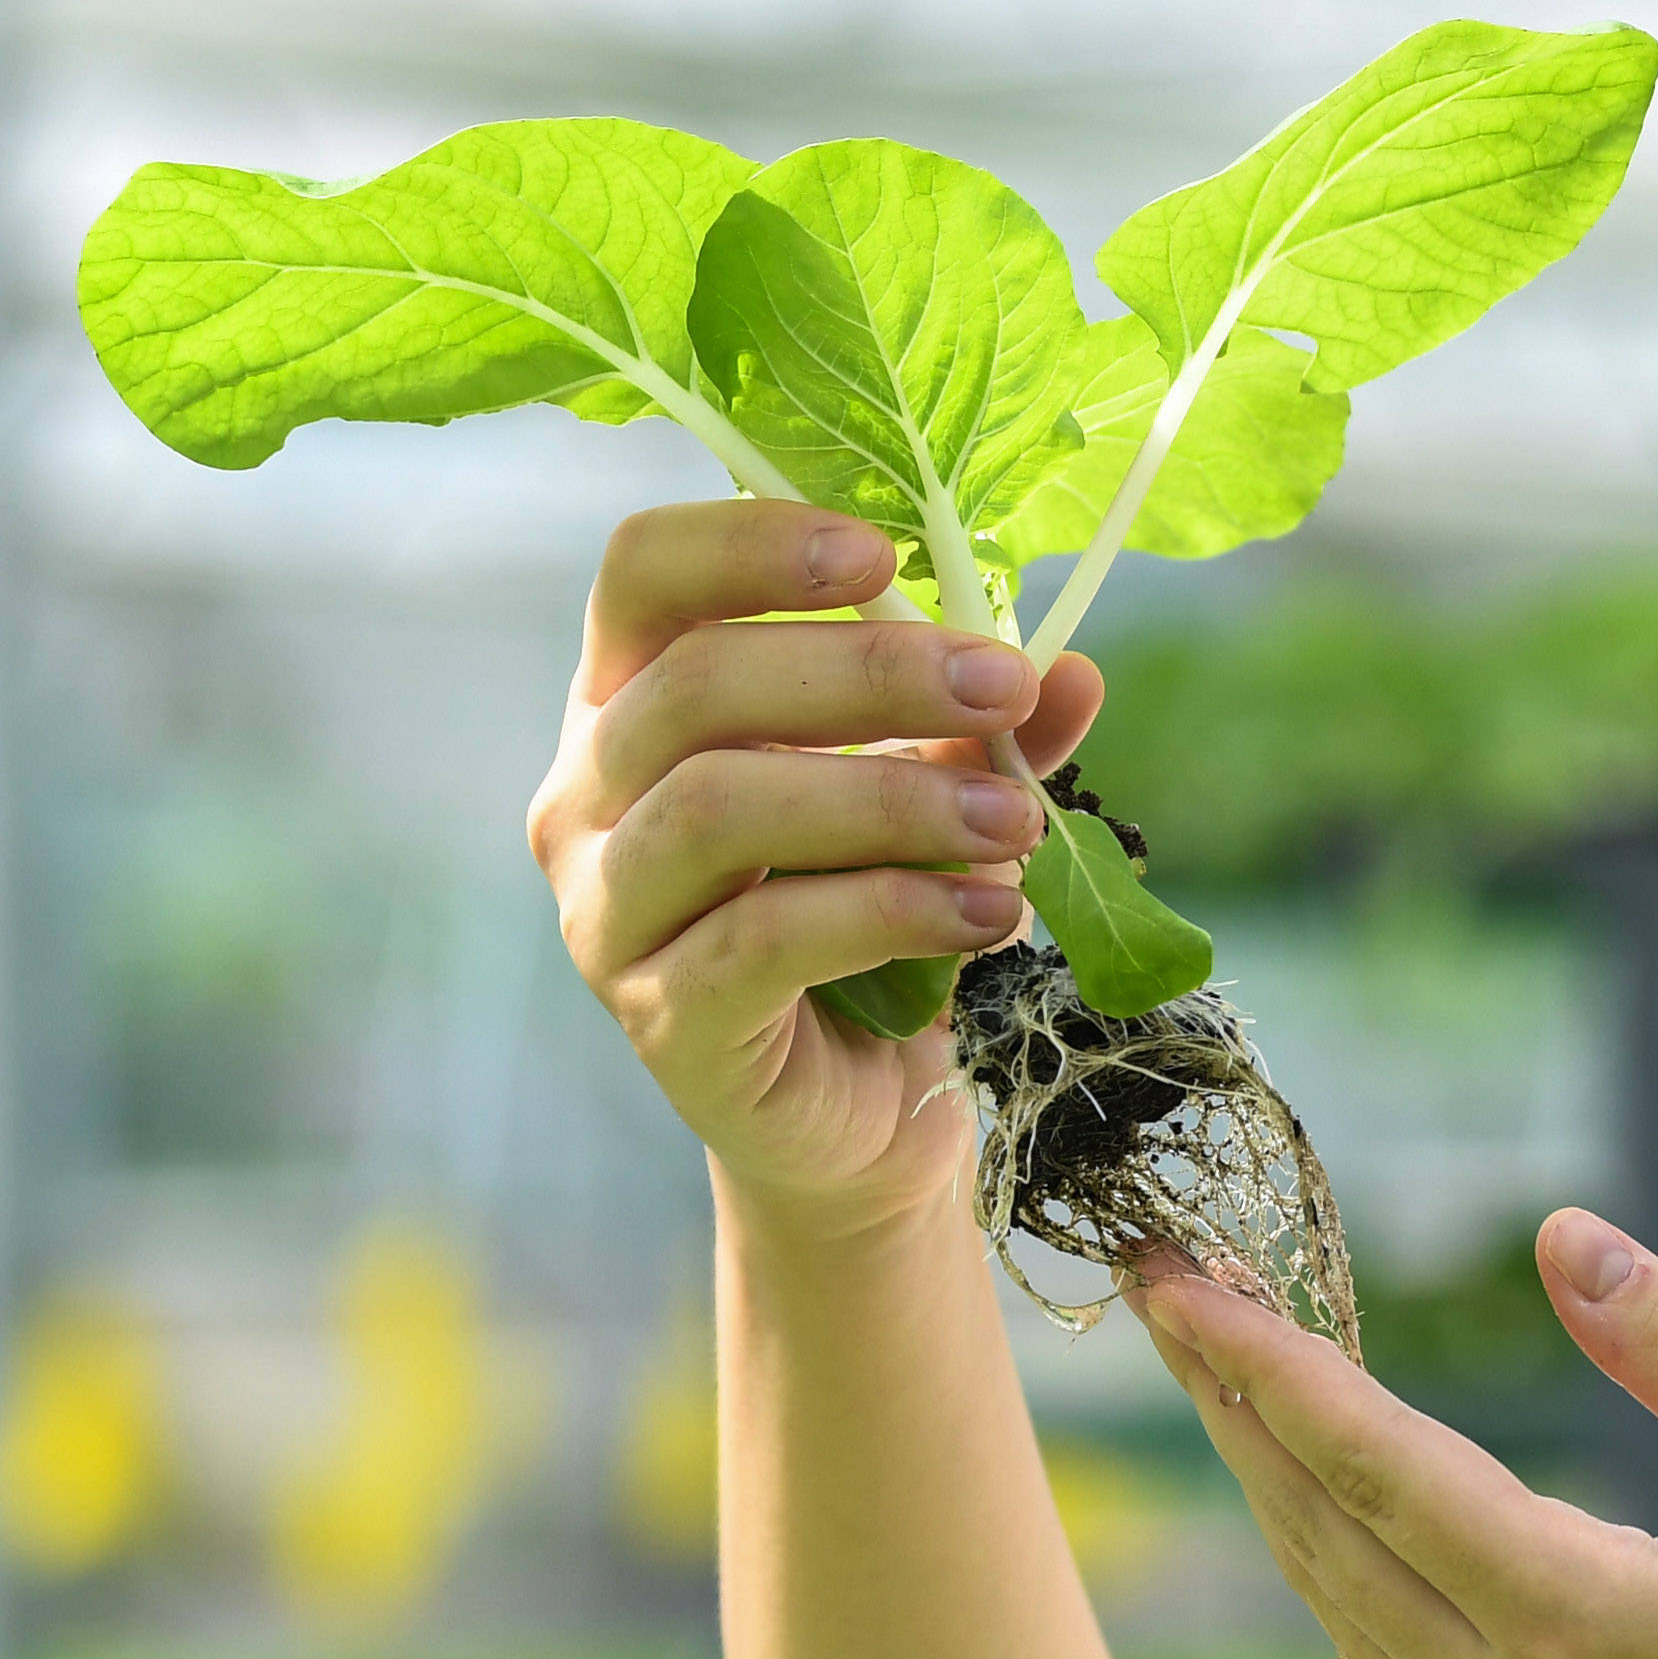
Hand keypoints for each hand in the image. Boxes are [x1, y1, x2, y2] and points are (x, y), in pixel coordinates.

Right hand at [528, 500, 1106, 1240]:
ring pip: (720, 808)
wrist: (859, 1116)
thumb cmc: (877, 923)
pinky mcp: (661, 1016)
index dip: (749, 542)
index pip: (643, 574)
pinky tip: (990, 911)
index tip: (885, 548)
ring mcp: (606, 909)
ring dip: (891, 799)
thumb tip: (1070, 670)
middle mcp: (587, 794)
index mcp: (631, 703)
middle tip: (1002, 687)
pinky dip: (893, 909)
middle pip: (697, 685)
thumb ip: (984, 732)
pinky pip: (764, 939)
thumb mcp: (935, 798)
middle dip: (869, 673)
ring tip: (1018, 820)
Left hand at [1130, 1215, 1657, 1658]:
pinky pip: (1386, 1651)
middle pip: (1317, 1534)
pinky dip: (1331, 1550)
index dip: (1266, 1359)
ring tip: (1214, 1360)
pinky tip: (1319, 1480)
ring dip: (1267, 1479)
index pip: (1377, 1468)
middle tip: (1155, 1280)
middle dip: (1228, 1402)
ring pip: (1337, 1602)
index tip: (1177, 1269)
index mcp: (1587, 1622)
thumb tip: (1559, 1239)